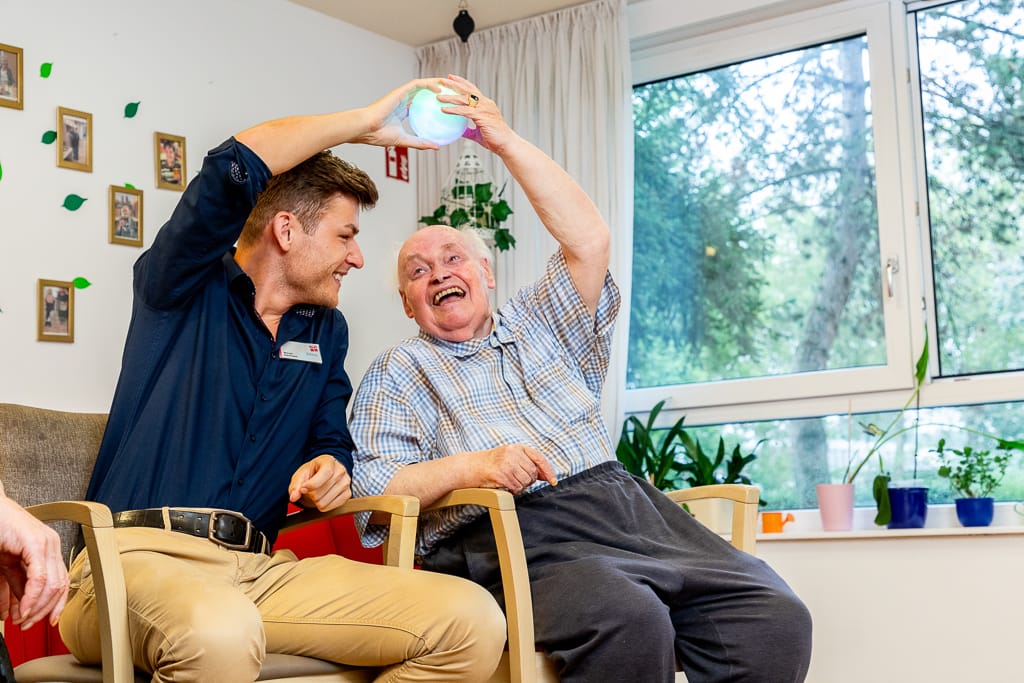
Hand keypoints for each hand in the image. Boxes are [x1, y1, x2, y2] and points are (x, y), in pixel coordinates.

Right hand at [0, 495, 69, 628]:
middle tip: (26, 624)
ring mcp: (47, 542)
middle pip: (59, 587)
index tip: (47, 622)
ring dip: (36, 607)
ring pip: (53, 584)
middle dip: (42, 611)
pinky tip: (23, 608)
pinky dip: (32, 596)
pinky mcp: (36, 542)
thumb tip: (17, 610)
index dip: (56, 606)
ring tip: (22, 618)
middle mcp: (52, 546)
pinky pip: (40, 576)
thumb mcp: (7, 564)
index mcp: (48, 551)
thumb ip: (16, 585)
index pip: (61, 583)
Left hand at [288, 454, 351, 510]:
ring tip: (317, 493)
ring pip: (324, 502)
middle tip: (309, 490)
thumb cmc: (313, 472)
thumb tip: (294, 497)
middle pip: (320, 492)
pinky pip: (330, 508)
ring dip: (316, 501)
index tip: (303, 489)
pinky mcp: (348, 494)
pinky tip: (323, 498)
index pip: (326, 473)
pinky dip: (323, 506)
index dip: (312, 484)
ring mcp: (346, 483)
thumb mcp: (302, 474)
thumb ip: (296, 485)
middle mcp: (340, 471)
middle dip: (310, 494)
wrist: (325, 473)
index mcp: (329, 462)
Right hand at [352, 78, 445, 149]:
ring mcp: (401, 95)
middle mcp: (403, 101)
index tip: (445, 106)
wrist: (366, 128)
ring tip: (450, 86)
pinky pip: (417, 84)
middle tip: (451, 93)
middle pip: (424, 92)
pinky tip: (440, 89)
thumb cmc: (379, 135)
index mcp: (403, 111)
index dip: (433, 104)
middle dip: (438, 90)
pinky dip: (429, 85)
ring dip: (436, 83)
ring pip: (423, 85)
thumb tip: (436, 146)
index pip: (420, 104)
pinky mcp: (400, 91)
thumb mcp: (404, 140)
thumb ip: (420, 142)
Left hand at [436, 74, 517, 153]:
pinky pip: (464, 111)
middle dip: (454, 83)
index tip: (451, 78)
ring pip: (464, 99)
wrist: (506, 144)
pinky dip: (453, 110)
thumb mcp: (478, 133)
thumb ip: (468, 130)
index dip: (462, 83)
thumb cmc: (494, 139)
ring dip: (450, 97)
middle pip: (467, 90)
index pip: (472, 90)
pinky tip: (444, 110)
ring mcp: (484, 109)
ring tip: (439, 96)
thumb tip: (459, 131)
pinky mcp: (481, 117)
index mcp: (486, 105)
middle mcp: (486, 104)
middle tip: (442, 80)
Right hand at [478, 445, 557, 493]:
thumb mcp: (511, 458)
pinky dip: (514, 490)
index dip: (548, 471)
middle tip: (517, 479)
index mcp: (518, 447)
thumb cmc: (493, 463)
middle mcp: (513, 453)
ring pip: (526, 481)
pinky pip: (517, 487)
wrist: (473, 466)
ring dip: (520, 486)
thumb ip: (528, 464)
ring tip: (510, 481)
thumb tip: (545, 475)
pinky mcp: (503, 475)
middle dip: (528, 480)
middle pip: (533, 472)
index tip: (553, 481)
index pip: (539, 458)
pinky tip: (506, 485)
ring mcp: (508, 464)